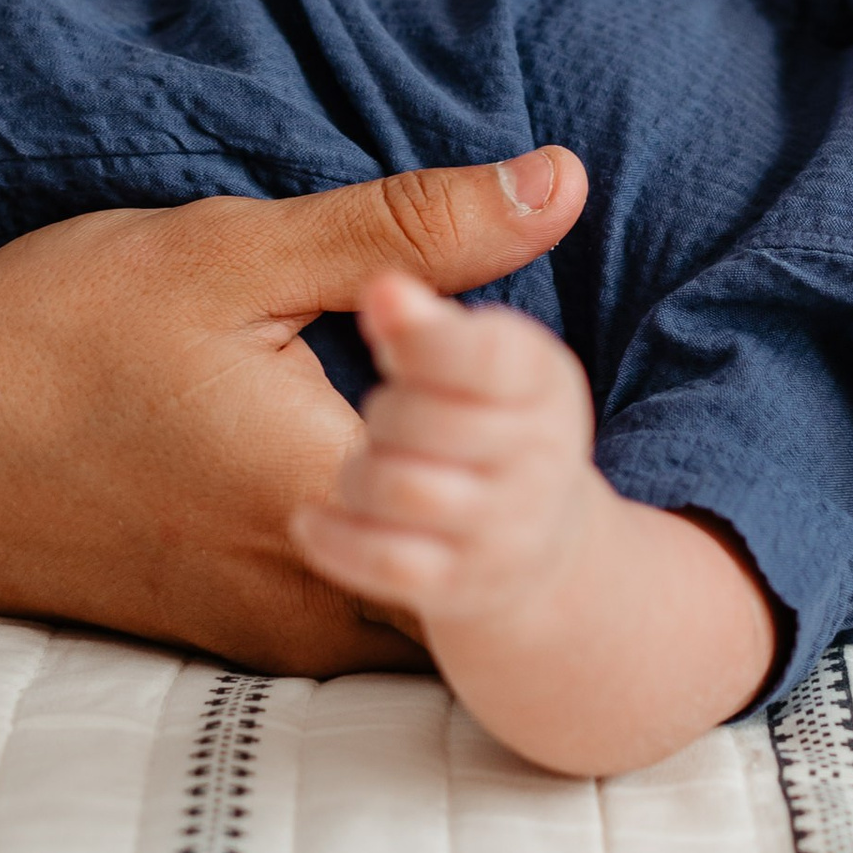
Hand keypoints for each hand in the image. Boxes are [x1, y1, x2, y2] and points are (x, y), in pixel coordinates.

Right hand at [0, 108, 590, 675]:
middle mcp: (307, 596)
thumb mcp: (236, 252)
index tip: (536, 382)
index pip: (517, 503)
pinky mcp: (224, 646)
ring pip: (416, 602)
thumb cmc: (51, 333)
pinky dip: (379, 559)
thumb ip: (412, 232)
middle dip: (511, 495)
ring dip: (444, 529)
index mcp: (327, 493)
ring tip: (433, 438)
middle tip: (505, 413)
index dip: (551, 443)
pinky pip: (348, 620)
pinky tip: (349, 474)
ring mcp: (262, 637)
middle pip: (480, 570)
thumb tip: (564, 182)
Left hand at [292, 275, 780, 775]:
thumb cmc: (463, 415)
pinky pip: (390, 563)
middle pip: (434, 421)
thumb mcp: (451, 343)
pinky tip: (308, 518)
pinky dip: (337, 537)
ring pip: (407, 490)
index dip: (425, 340)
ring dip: (360, 473)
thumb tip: (402, 265)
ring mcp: (508, 528)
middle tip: (380, 404)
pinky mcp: (462, 587)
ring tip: (349, 461)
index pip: (491, 356)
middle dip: (386, 409)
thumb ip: (419, 279)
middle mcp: (544, 454)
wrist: (523, 549)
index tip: (373, 300)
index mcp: (540, 377)